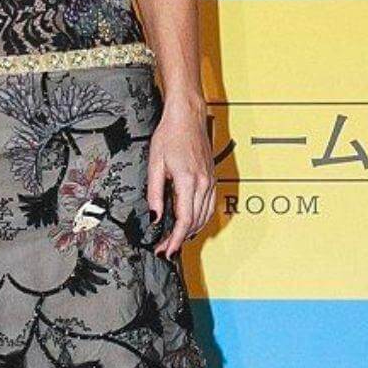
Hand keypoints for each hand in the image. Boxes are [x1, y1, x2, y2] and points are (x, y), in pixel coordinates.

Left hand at [146, 93, 214, 258]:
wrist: (188, 117)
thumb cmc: (170, 135)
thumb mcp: (155, 164)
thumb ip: (154, 193)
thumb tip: (154, 217)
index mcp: (188, 180)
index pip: (184, 220)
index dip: (174, 239)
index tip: (165, 250)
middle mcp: (204, 184)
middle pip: (195, 222)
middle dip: (179, 239)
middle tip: (164, 248)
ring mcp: (211, 181)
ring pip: (205, 217)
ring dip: (191, 231)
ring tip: (174, 239)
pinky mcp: (212, 178)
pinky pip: (209, 206)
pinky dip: (200, 219)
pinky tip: (189, 223)